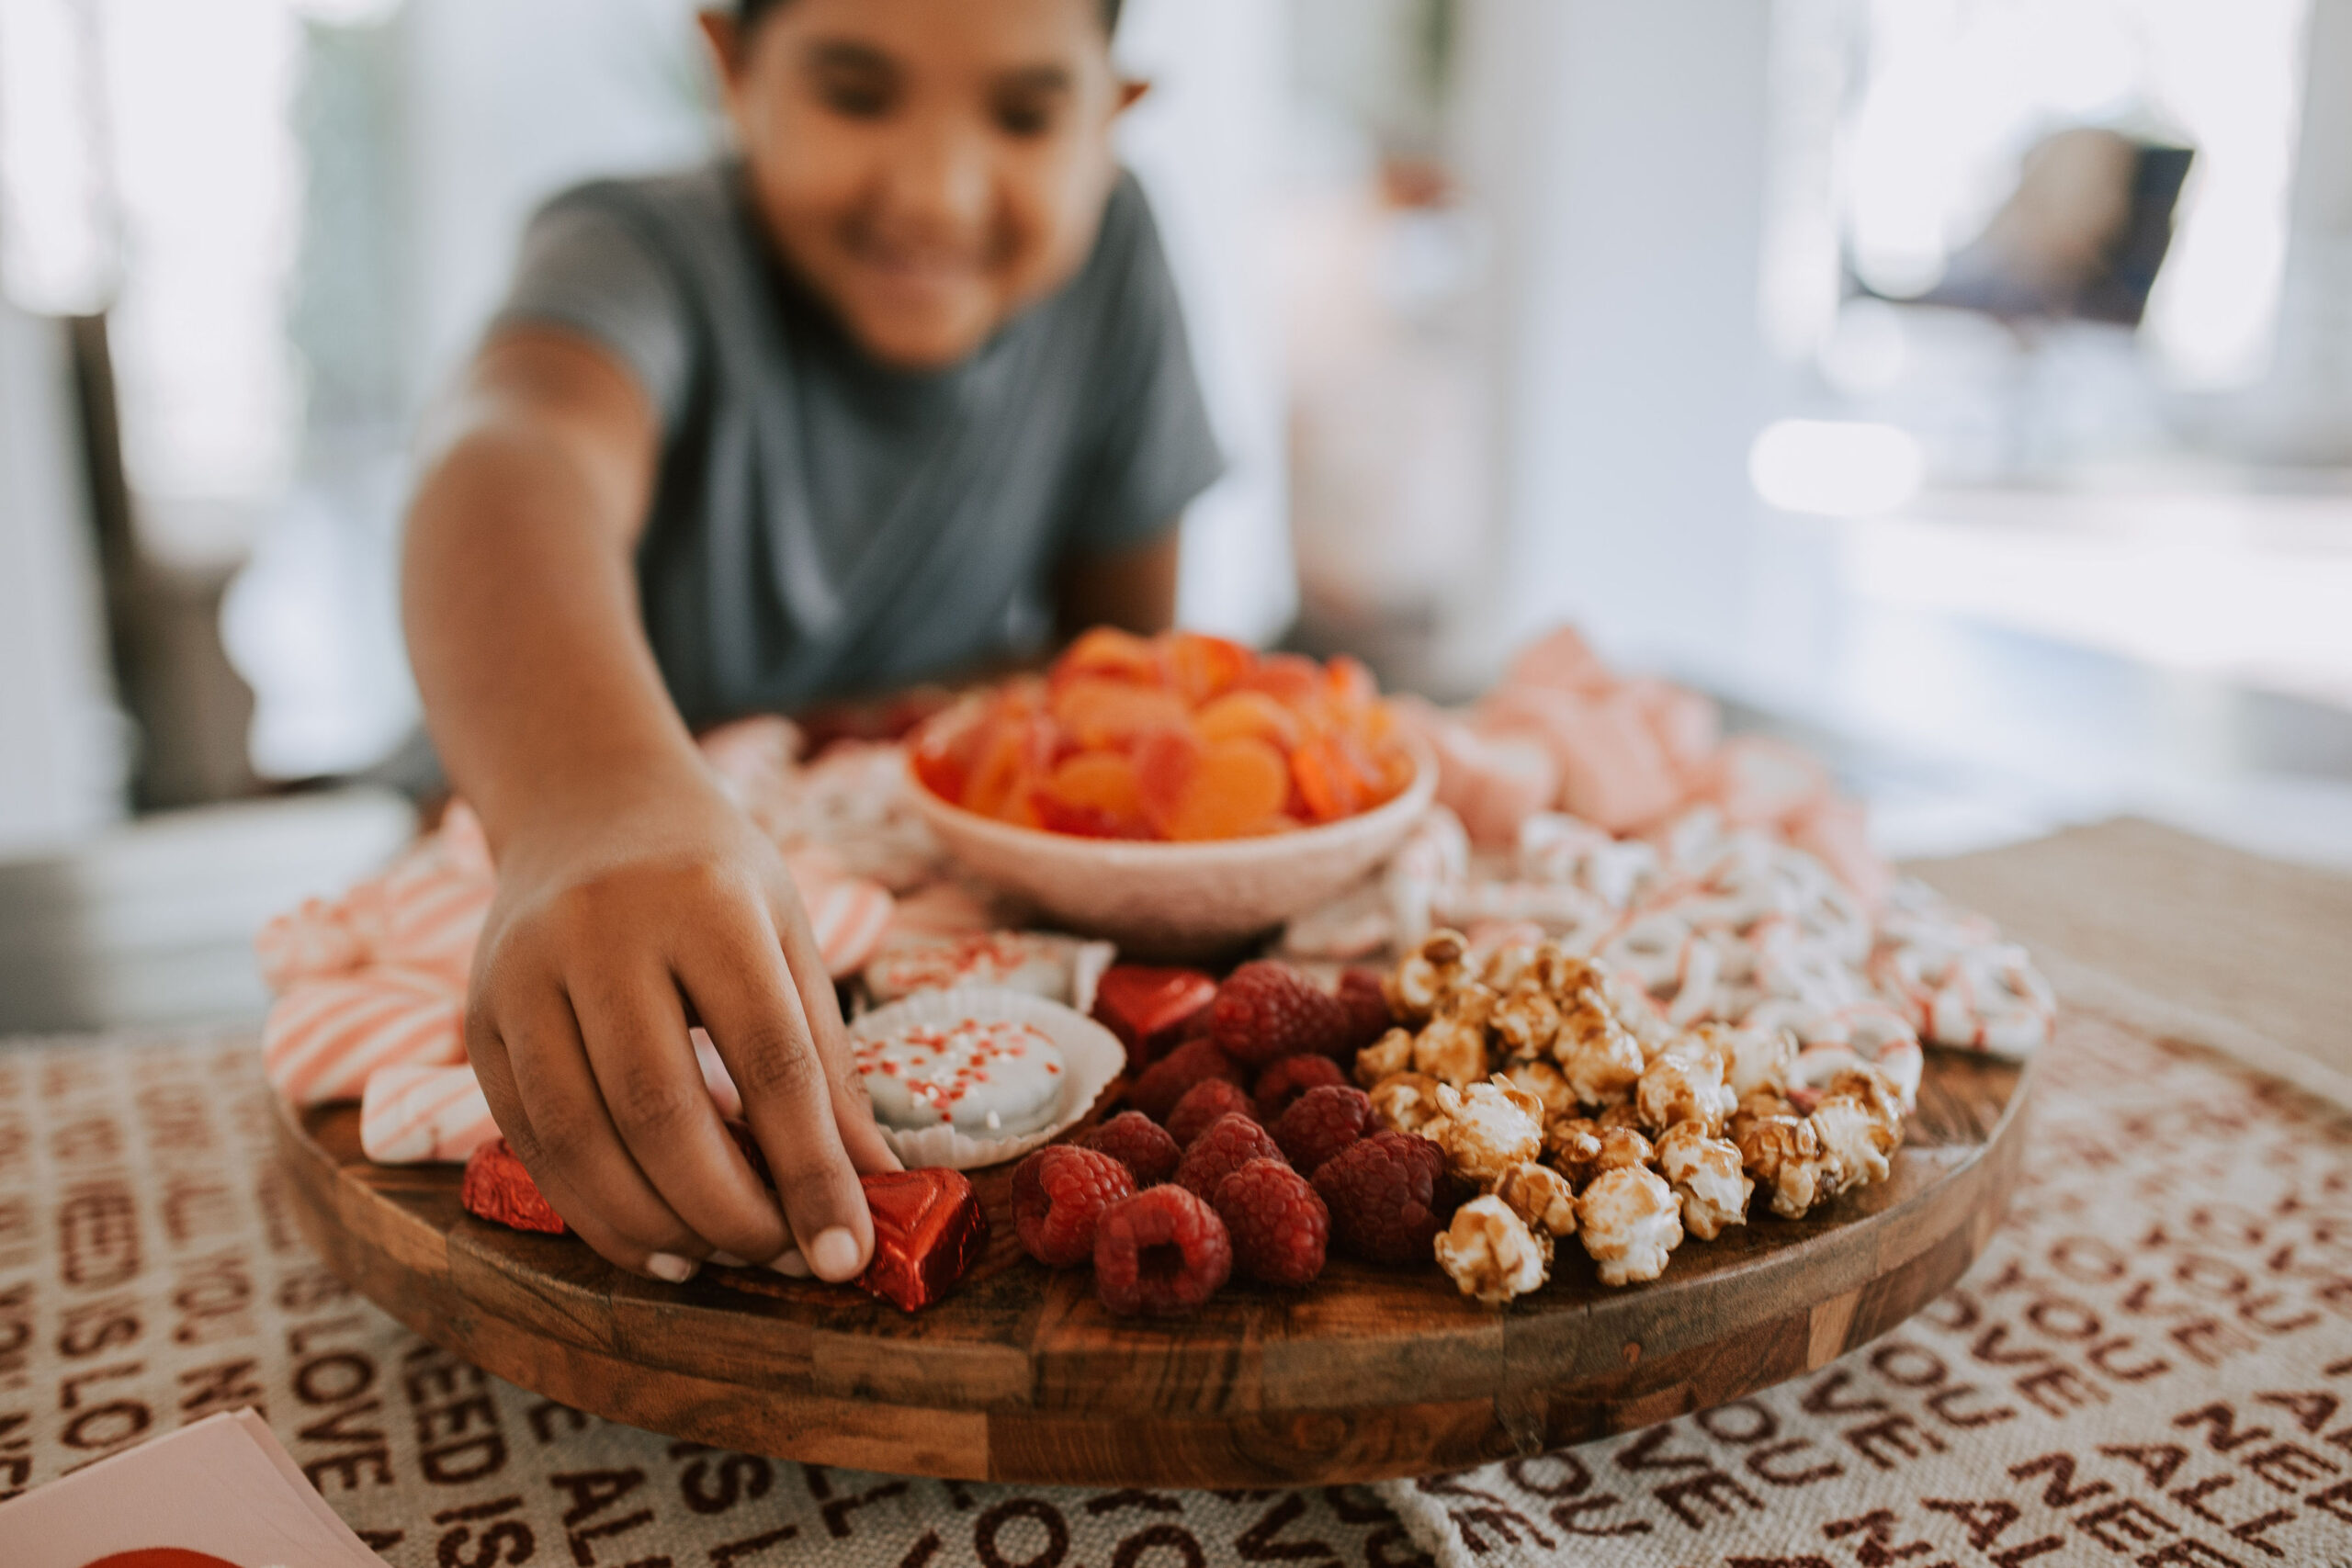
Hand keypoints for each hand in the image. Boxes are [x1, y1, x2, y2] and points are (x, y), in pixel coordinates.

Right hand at [463, 764, 897, 1282]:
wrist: (587, 805)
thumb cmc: (712, 881)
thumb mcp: (787, 941)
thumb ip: (825, 1064)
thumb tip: (874, 1186)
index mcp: (707, 903)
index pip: (769, 1059)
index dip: (811, 1170)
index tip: (847, 1253)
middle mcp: (602, 931)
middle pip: (663, 1111)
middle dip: (730, 1211)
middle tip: (781, 1257)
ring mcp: (524, 975)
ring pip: (583, 1139)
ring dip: (656, 1226)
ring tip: (716, 1257)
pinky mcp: (478, 1019)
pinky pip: (531, 1141)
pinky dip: (593, 1211)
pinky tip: (651, 1242)